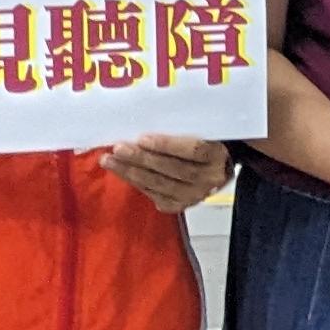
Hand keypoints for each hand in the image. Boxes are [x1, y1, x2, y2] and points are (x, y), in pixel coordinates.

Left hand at [101, 133, 230, 212]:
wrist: (219, 165)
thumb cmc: (206, 142)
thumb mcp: (201, 130)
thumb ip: (182, 128)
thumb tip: (147, 124)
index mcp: (218, 155)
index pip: (194, 150)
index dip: (167, 145)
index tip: (143, 138)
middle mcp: (210, 178)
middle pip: (174, 169)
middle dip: (142, 159)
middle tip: (119, 149)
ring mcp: (196, 194)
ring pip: (162, 185)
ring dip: (133, 173)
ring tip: (111, 161)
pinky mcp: (183, 205)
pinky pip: (157, 197)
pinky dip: (138, 184)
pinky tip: (123, 173)